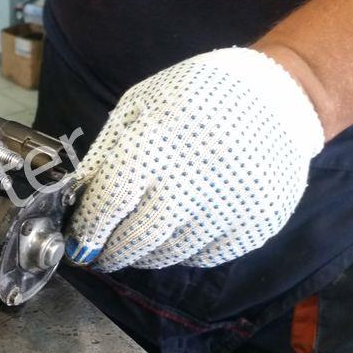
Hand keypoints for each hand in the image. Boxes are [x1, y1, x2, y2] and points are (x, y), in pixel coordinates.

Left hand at [65, 48, 324, 271]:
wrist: (276, 95)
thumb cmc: (193, 98)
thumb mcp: (139, 110)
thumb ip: (106, 157)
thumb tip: (78, 203)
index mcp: (156, 143)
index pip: (109, 203)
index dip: (88, 230)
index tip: (76, 243)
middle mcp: (194, 179)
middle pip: (138, 239)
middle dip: (110, 253)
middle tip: (97, 255)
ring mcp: (229, 206)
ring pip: (170, 254)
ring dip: (143, 255)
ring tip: (133, 247)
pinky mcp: (255, 224)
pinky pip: (204, 257)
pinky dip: (182, 252)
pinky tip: (174, 238)